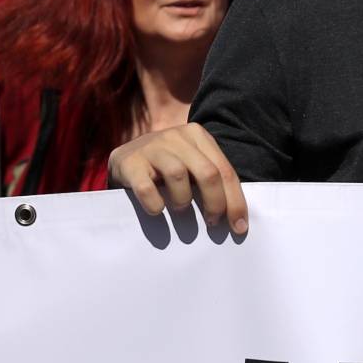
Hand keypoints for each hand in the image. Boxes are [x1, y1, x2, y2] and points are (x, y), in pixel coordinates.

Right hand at [107, 123, 247, 233]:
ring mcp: (151, 146)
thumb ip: (212, 181)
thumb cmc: (166, 170)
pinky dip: (155, 203)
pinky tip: (157, 210)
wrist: (123, 160)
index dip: (235, 201)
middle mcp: (176, 136)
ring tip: (181, 211)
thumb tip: (237, 218)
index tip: (239, 227)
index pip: (225, 171)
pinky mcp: (128, 161)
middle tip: (212, 222)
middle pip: (207, 173)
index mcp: (198, 136)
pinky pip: (147, 187)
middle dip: (215, 203)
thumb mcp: (192, 167)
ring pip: (178, 175)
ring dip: (184, 200)